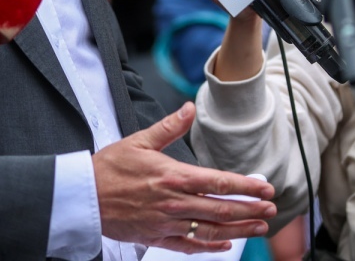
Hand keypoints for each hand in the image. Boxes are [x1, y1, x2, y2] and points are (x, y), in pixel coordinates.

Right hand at [93, 102, 274, 252]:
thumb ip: (169, 127)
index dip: (246, 186)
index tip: (266, 188)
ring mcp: (166, 223)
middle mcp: (174, 202)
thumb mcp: (139, 141)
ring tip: (259, 227)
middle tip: (271, 209)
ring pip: (210, 229)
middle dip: (250, 209)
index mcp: (173, 176)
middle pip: (221, 208)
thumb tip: (189, 108)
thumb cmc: (109, 168)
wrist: (83, 197)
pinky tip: (225, 244)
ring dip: (238, 229)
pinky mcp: (156, 238)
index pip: (219, 182)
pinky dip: (209, 246)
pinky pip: (188, 246)